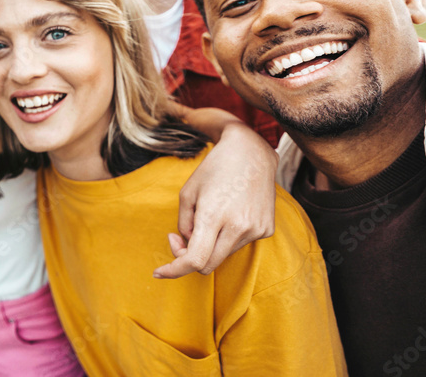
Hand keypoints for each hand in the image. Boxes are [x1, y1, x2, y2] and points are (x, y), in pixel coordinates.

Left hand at [154, 123, 276, 277]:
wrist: (251, 152)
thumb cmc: (213, 169)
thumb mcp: (187, 193)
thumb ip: (184, 225)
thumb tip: (188, 247)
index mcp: (214, 216)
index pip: (194, 259)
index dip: (174, 270)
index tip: (158, 272)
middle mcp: (238, 227)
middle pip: (207, 265)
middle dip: (187, 257)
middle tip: (176, 238)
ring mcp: (255, 230)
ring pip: (222, 255)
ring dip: (209, 244)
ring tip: (207, 217)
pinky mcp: (266, 229)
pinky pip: (239, 244)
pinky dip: (226, 237)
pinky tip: (229, 213)